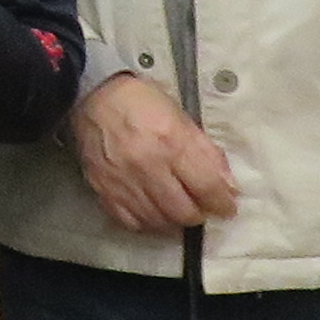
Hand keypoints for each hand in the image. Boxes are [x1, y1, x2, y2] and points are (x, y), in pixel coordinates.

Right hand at [68, 68, 238, 233]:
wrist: (92, 96)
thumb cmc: (142, 103)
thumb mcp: (182, 117)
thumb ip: (206, 152)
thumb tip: (227, 185)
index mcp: (171, 142)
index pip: (206, 187)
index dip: (222, 203)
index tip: (226, 207)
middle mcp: (147, 166)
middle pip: (183, 211)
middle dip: (198, 214)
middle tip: (200, 206)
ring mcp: (123, 181)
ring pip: (158, 221)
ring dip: (174, 220)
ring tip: (177, 209)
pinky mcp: (104, 190)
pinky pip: (131, 222)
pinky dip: (147, 222)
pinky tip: (153, 212)